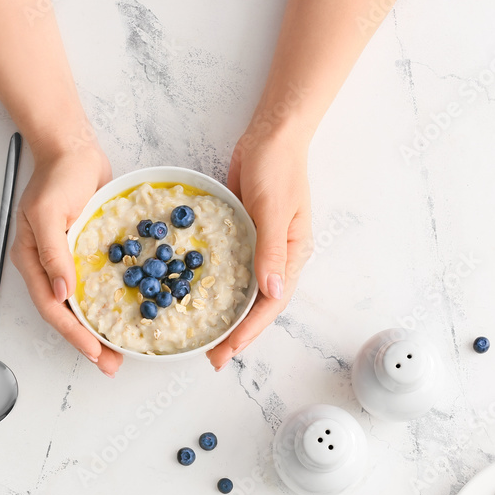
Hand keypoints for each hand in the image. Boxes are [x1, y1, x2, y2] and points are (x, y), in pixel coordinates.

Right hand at [10, 140, 122, 375]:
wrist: (73, 149)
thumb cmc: (58, 176)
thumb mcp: (50, 212)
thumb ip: (54, 252)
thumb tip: (62, 293)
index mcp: (32, 260)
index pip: (51, 307)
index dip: (73, 333)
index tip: (95, 352)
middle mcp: (48, 266)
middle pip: (66, 314)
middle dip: (87, 342)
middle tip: (111, 364)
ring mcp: (68, 260)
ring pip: (81, 305)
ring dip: (98, 329)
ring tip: (118, 352)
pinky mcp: (87, 252)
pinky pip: (97, 285)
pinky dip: (109, 303)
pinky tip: (127, 314)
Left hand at [207, 126, 313, 369]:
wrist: (270, 136)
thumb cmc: (278, 168)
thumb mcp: (274, 209)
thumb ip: (272, 250)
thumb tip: (271, 292)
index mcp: (293, 254)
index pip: (272, 303)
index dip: (249, 330)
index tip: (228, 350)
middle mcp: (279, 258)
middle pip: (259, 305)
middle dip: (238, 334)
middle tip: (213, 358)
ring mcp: (261, 248)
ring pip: (245, 292)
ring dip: (229, 317)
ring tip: (209, 341)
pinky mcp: (243, 236)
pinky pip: (232, 271)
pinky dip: (219, 289)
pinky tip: (200, 299)